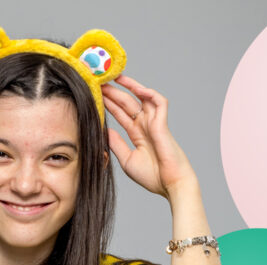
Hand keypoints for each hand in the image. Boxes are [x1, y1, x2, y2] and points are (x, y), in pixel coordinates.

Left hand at [101, 75, 196, 198]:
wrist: (170, 185)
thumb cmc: (152, 176)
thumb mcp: (127, 159)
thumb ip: (116, 144)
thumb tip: (104, 131)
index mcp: (138, 134)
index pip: (120, 113)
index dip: (109, 103)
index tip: (95, 94)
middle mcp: (146, 125)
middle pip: (127, 103)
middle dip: (114, 92)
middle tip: (99, 80)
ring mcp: (154, 123)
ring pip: (142, 98)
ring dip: (129, 86)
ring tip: (115, 77)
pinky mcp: (162, 124)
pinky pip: (159, 103)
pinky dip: (150, 94)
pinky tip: (137, 89)